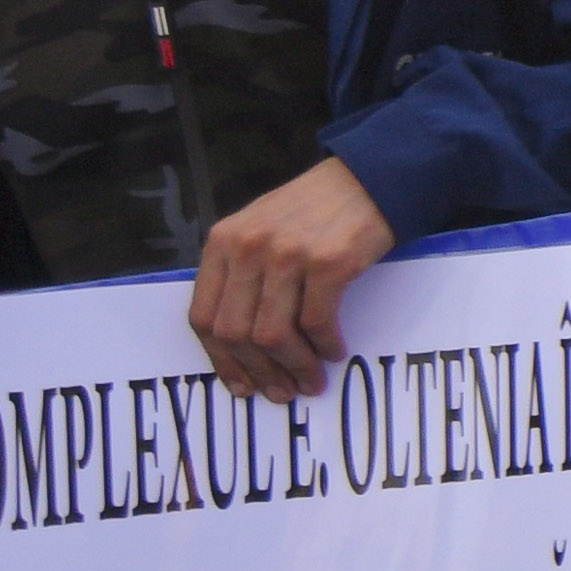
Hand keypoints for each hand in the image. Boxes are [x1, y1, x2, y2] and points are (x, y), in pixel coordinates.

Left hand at [192, 158, 399, 397]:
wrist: (366, 179)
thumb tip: (240, 347)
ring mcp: (287, 254)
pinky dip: (325, 347)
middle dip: (260, 372)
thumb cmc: (312, 211)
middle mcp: (248, 247)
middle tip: (282, 391)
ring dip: (295, 367)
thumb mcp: (259, 231)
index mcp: (223, 242)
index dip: (222, 361)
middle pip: (237, 334)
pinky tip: (334, 351)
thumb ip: (240, 276)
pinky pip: (317, 323)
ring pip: (275, 335)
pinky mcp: (327, 262)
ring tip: (311, 380)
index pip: (203, 317)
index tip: (242, 385)